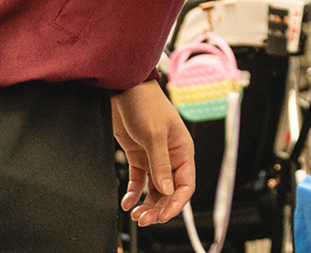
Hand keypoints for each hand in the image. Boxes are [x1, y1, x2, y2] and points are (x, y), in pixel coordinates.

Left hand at [112, 79, 195, 226]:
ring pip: (154, 189)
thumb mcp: (154, 135)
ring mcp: (154, 158)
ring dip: (146, 204)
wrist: (124, 90)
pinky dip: (133, 194)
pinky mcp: (138, 157)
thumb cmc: (146, 105)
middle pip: (169, 191)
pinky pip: (139, 182)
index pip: (185, 184)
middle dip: (159, 207)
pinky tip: (126, 203)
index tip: (163, 216)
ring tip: (136, 215)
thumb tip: (167, 190)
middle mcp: (171, 158)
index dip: (176, 203)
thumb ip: (160, 164)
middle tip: (144, 219)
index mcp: (183, 151)